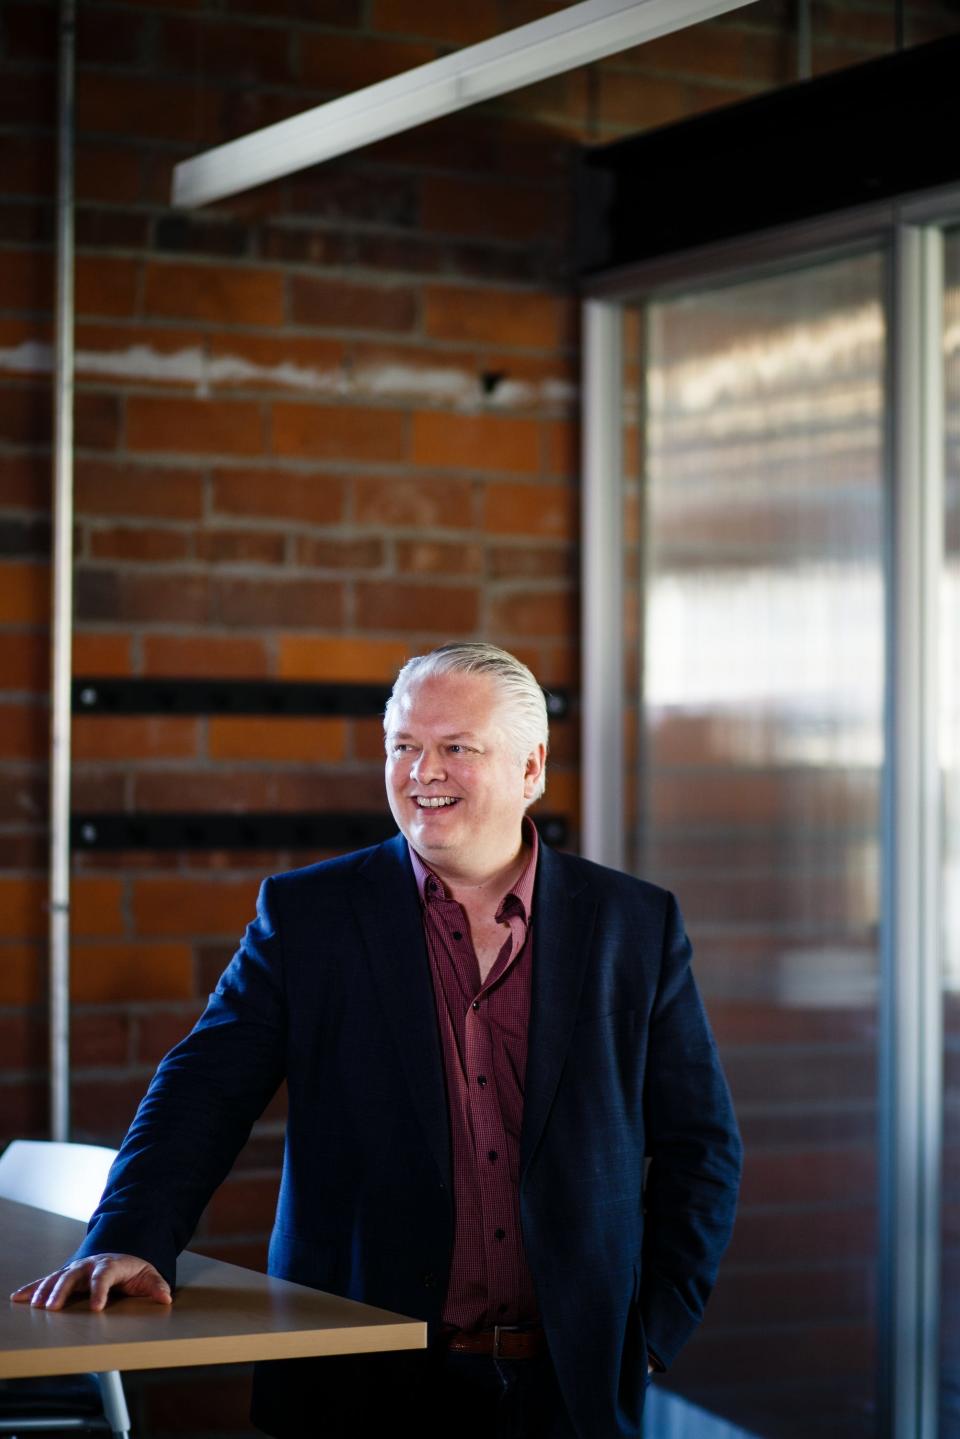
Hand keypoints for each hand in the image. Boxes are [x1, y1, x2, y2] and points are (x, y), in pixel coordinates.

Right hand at [11, 1254, 171, 1311]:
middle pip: (73, 1276)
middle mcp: (89, 1265)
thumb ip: (156, 1286)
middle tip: (54, 1308)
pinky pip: (46, 1281)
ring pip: (57, 1278)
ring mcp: (75, 1269)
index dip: (100, 1292)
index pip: (104, 1277)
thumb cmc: (133, 1269)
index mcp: (110, 1265)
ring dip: (45, 1291)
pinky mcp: (64, 1275)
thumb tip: (166, 1297)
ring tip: (37, 1307)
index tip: (97, 1309)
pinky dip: (32, 1288)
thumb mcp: (148, 1275)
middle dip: (62, 1291)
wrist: (120, 1255)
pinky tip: (18, 1297)